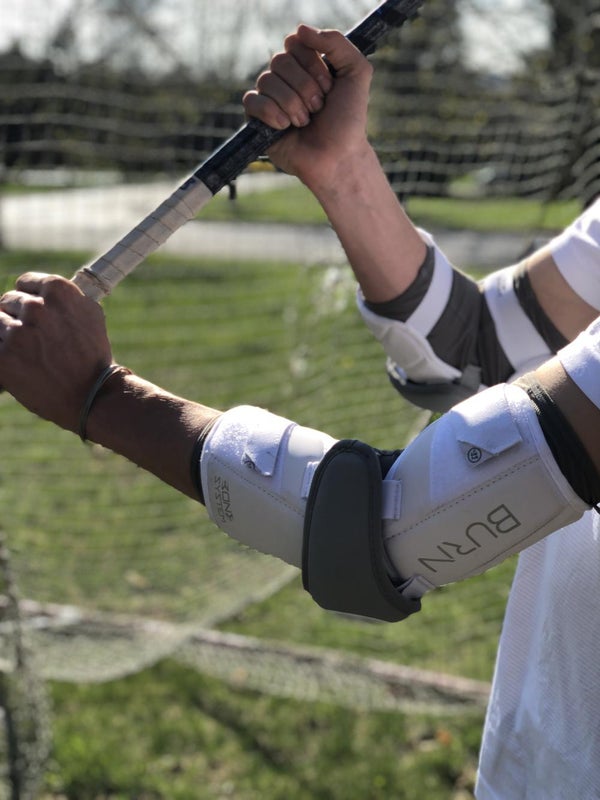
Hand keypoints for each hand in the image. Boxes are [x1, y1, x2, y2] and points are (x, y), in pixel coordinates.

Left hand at [0, 273, 112, 431]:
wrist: (92, 394)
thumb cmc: (93, 355)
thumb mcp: (90, 315)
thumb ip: (65, 297)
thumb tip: (40, 288)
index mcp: (57, 290)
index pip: (25, 282)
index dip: (30, 298)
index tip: (35, 314)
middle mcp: (35, 307)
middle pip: (9, 301)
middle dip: (19, 317)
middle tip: (36, 338)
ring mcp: (17, 332)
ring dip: (9, 334)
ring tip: (31, 352)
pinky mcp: (3, 357)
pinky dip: (4, 353)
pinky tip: (21, 363)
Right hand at [243, 25, 373, 190]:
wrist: (338, 157)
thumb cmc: (348, 120)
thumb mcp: (357, 73)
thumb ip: (337, 42)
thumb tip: (300, 29)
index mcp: (306, 65)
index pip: (294, 43)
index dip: (312, 64)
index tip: (329, 87)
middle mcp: (286, 79)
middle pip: (279, 61)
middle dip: (304, 87)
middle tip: (319, 108)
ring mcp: (270, 99)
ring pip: (267, 81)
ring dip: (292, 104)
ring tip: (305, 122)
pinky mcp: (257, 120)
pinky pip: (252, 101)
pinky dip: (271, 113)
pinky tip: (285, 127)